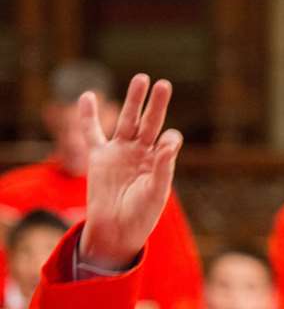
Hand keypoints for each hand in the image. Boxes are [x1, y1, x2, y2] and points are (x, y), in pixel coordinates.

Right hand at [78, 74, 182, 268]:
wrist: (117, 229)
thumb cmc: (142, 214)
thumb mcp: (157, 192)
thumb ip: (164, 167)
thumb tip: (170, 140)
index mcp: (160, 161)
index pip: (168, 141)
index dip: (169, 139)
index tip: (166, 145)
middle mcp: (142, 153)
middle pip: (150, 123)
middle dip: (156, 104)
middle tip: (164, 84)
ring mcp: (120, 152)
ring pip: (127, 120)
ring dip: (133, 101)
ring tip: (142, 79)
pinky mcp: (99, 156)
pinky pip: (92, 132)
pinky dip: (88, 116)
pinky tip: (88, 96)